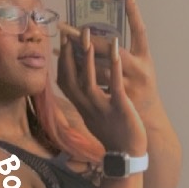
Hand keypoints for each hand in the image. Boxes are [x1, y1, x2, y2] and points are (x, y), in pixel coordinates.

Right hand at [57, 28, 146, 156]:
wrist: (126, 155)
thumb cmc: (111, 134)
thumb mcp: (92, 117)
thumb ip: (84, 100)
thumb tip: (77, 85)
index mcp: (81, 107)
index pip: (64, 82)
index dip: (61, 62)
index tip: (62, 43)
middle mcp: (87, 107)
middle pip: (72, 78)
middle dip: (70, 54)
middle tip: (72, 32)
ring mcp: (102, 108)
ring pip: (89, 81)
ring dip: (88, 58)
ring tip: (89, 37)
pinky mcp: (120, 108)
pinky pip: (115, 86)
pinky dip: (114, 67)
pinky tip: (116, 51)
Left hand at [59, 0, 159, 115]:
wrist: (148, 120)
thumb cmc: (142, 86)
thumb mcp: (142, 64)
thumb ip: (128, 47)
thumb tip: (116, 25)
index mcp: (145, 58)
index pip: (140, 30)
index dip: (134, 11)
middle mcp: (138, 70)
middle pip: (109, 49)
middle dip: (86, 38)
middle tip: (66, 27)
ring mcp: (127, 86)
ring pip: (97, 68)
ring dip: (78, 56)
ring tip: (61, 44)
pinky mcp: (115, 100)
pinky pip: (92, 85)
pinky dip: (77, 75)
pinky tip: (64, 66)